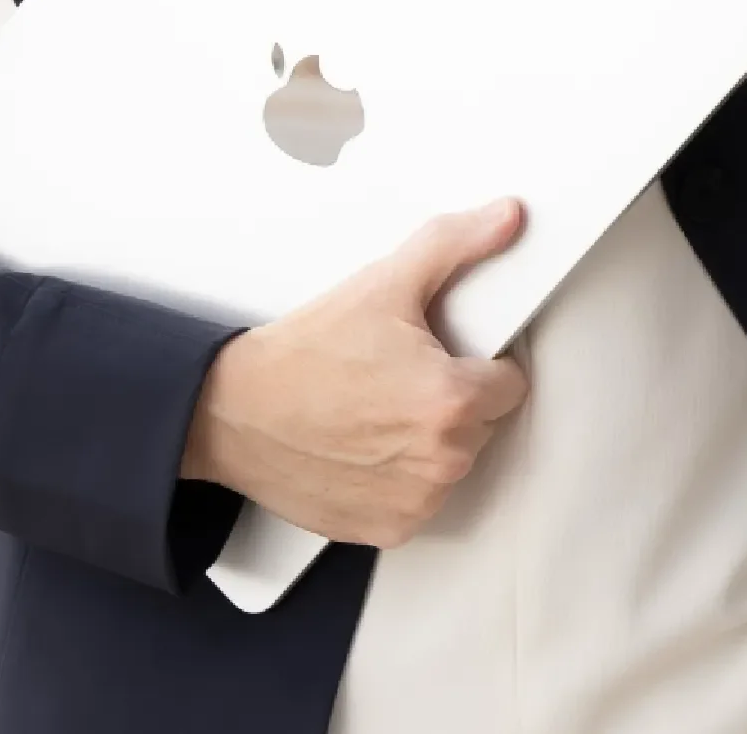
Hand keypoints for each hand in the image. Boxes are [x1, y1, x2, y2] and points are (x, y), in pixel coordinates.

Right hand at [180, 197, 529, 547]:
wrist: (236, 413)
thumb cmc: (304, 356)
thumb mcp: (385, 282)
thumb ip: (458, 245)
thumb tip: (508, 218)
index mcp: (451, 400)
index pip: (510, 384)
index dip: (480, 361)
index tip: (445, 353)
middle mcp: (441, 461)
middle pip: (483, 423)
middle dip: (454, 398)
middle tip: (401, 374)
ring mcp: (415, 503)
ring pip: (453, 461)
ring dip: (429, 440)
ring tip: (378, 407)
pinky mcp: (388, 529)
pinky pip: (420, 499)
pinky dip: (401, 477)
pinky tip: (365, 446)